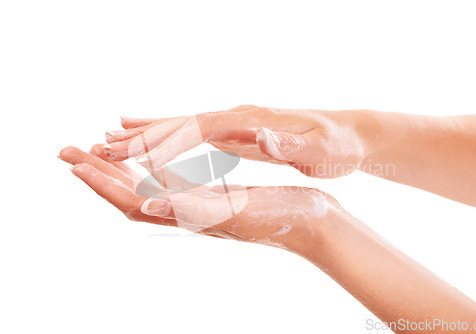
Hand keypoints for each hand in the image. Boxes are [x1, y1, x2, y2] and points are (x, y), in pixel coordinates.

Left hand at [58, 145, 337, 252]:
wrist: (315, 223)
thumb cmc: (288, 218)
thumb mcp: (242, 211)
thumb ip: (195, 209)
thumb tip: (146, 203)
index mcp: (193, 215)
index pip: (134, 199)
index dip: (103, 181)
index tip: (73, 159)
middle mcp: (191, 213)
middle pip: (132, 193)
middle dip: (99, 172)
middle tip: (68, 150)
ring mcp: (202, 206)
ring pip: (150, 186)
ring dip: (121, 170)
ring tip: (98, 151)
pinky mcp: (216, 196)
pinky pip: (175, 182)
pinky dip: (152, 168)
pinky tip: (148, 160)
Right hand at [103, 106, 376, 177]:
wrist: (350, 133)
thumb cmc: (335, 145)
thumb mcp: (318, 148)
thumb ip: (288, 144)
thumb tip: (260, 138)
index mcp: (251, 121)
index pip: (198, 130)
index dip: (163, 143)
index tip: (130, 155)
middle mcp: (238, 116)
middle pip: (181, 123)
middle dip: (143, 135)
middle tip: (103, 145)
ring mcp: (237, 122)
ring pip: (184, 124)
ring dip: (149, 131)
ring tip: (114, 135)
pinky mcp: (240, 131)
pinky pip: (198, 132)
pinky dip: (173, 134)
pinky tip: (159, 138)